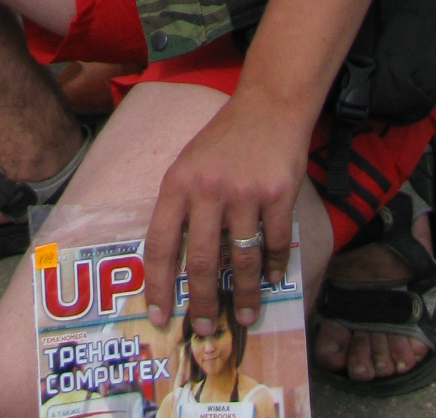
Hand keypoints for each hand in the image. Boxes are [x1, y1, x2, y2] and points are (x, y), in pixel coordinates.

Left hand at [143, 87, 307, 337]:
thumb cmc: (224, 140)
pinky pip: (275, 244)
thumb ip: (182, 208)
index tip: (159, 316)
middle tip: (203, 328)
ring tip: (243, 315)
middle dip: (202, 301)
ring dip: (243, 295)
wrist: (268, 106)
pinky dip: (274, 268)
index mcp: (178, 183)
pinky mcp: (278, 194)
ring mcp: (245, 192)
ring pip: (242, 260)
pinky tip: (272, 281)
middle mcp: (208, 189)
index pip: (160, 243)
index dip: (158, 284)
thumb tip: (176, 265)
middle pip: (202, 261)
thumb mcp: (189, 165)